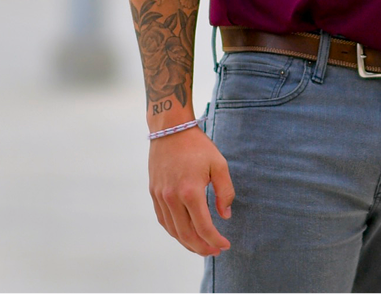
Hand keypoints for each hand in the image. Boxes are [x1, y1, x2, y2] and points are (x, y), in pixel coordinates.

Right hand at [149, 127, 233, 255]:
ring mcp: (160, 196)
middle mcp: (172, 197)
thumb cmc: (197, 146)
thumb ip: (225, 192)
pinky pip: (163, 219)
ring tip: (201, 246)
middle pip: (186, 234)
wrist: (170, 129)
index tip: (226, 245)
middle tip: (215, 251)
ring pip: (173, 230)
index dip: (215, 240)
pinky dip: (174, 231)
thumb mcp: (219, 165)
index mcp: (190, 191)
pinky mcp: (154, 193)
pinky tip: (185, 234)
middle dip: (202, 247)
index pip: (203, 227)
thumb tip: (225, 215)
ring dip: (187, 243)